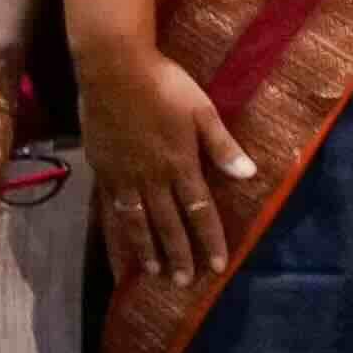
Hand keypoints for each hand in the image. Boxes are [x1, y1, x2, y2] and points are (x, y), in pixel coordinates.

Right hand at [73, 37, 258, 283]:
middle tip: (186, 282)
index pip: (199, 210)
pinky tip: (116, 250)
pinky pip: (108, 212)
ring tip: (154, 275)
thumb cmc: (165, 85)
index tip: (218, 265)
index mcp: (180, 163)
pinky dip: (114, 235)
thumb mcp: (203, 111)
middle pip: (168, 223)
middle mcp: (152, 177)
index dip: (209, 238)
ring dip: (147, 250)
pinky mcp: (103, 171)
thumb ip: (222, 146)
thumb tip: (249, 174)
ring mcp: (124, 176)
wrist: (113, 70)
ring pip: (136, 223)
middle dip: (180, 254)